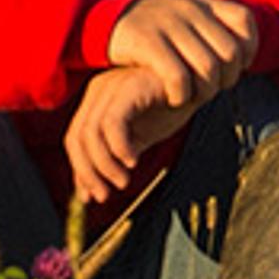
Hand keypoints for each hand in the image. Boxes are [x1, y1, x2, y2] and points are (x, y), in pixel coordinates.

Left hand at [67, 64, 200, 207]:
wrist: (204, 81)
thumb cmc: (171, 105)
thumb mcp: (139, 137)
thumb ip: (113, 159)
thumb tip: (88, 193)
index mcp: (98, 100)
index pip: (74, 139)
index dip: (81, 171)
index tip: (93, 197)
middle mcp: (101, 90)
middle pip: (77, 137)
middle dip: (88, 172)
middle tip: (105, 196)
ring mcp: (114, 85)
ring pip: (92, 133)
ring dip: (104, 165)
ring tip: (123, 181)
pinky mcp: (131, 86)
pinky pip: (113, 122)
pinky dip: (118, 147)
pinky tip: (133, 161)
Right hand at [103, 0, 261, 106]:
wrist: (100, 19)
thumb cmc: (151, 30)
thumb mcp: (183, 18)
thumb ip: (212, 29)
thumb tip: (245, 56)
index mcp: (201, 2)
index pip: (244, 20)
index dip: (248, 49)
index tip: (234, 68)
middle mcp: (189, 9)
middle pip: (229, 53)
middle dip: (226, 79)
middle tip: (211, 90)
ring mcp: (168, 24)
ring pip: (207, 68)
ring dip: (205, 92)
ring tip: (192, 98)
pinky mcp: (147, 42)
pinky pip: (178, 76)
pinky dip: (181, 94)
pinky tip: (173, 99)